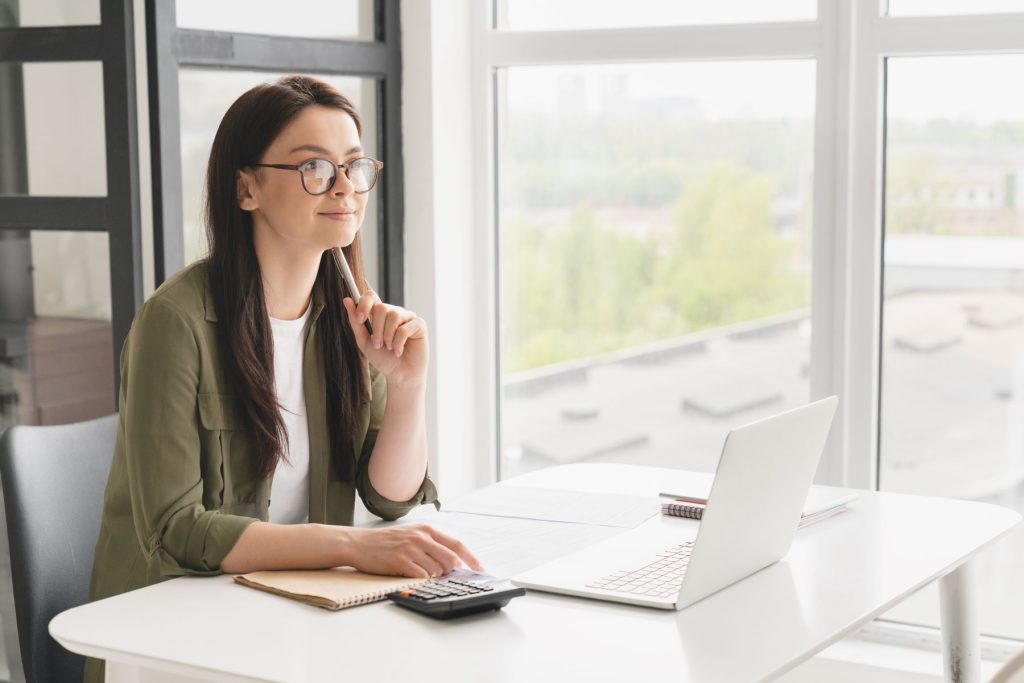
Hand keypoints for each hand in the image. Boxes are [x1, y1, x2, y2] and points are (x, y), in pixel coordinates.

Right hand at [340, 524, 484, 577]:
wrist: (358, 544)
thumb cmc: (386, 542)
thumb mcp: (411, 535)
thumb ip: (432, 545)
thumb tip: (453, 563)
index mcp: (427, 529)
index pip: (457, 545)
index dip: (472, 559)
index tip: (481, 570)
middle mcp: (422, 537)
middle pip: (451, 559)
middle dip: (452, 572)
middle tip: (447, 578)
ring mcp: (412, 548)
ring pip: (437, 570)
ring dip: (434, 577)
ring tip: (421, 572)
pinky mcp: (401, 561)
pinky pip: (422, 576)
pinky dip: (422, 580)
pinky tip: (412, 576)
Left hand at [343, 292, 427, 384]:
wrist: (400, 376)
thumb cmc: (384, 359)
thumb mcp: (364, 341)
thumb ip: (356, 322)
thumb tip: (346, 300)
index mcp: (380, 315)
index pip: (372, 296)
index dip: (364, 304)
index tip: (360, 319)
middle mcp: (395, 312)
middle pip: (382, 307)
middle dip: (377, 329)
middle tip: (378, 344)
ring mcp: (408, 318)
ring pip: (394, 316)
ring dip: (387, 337)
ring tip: (389, 348)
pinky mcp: (419, 325)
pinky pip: (404, 328)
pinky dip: (398, 343)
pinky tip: (398, 351)